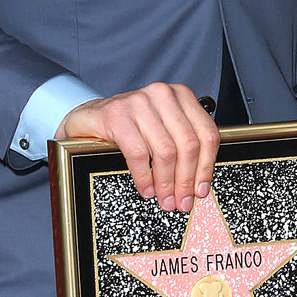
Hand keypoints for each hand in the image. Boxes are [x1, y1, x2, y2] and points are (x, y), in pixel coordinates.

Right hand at [56, 83, 218, 210]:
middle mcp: (162, 94)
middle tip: (182, 201)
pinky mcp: (117, 115)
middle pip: (188, 145)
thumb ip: (181, 147)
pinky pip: (138, 154)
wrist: (89, 118)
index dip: (207, 166)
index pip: (207, 133)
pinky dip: (145, 177)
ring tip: (164, 199)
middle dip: (186, 180)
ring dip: (167, 183)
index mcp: (181, 96)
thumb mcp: (161, 129)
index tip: (201, 189)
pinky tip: (146, 189)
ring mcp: (139, 102)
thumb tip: (197, 184)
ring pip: (166, 151)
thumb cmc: (128, 126)